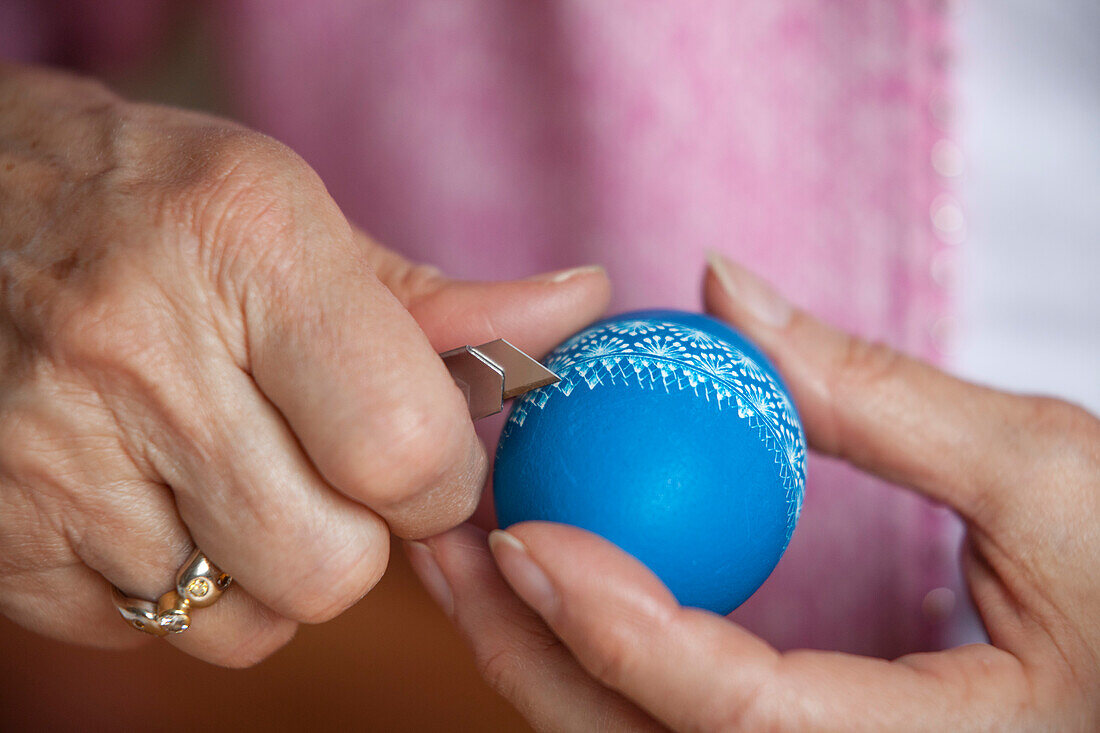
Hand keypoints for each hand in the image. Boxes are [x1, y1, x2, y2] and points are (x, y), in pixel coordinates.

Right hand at [0, 63, 609, 665]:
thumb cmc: (153, 205)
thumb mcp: (296, 218)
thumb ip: (441, 303)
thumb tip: (579, 311)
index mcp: (247, 245)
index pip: (404, 446)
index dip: (441, 482)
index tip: (427, 463)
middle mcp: (140, 353)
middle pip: (332, 565)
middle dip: (362, 537)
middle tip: (329, 472)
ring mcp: (55, 456)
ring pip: (246, 622)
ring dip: (274, 574)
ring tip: (240, 482)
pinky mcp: (4, 538)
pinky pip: (153, 631)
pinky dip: (187, 591)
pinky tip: (163, 503)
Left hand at [410, 254, 1099, 730]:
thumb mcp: (1048, 475)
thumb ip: (875, 393)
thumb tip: (724, 290)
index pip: (742, 717)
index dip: (615, 629)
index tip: (513, 530)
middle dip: (526, 652)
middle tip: (445, 534)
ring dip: (541, 652)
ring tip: (474, 542)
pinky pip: (669, 724)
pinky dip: (599, 651)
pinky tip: (561, 568)